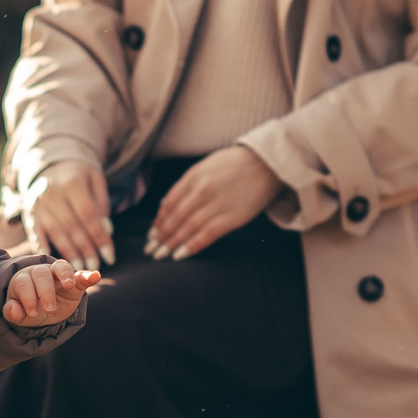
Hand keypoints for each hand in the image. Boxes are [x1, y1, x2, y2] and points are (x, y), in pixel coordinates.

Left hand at [2, 259, 101, 326]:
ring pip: (60, 267)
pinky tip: (95, 276)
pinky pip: (81, 275)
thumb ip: (13, 313)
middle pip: (41, 274)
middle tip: (50, 309)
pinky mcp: (75, 283)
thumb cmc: (27, 310)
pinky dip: (88, 275)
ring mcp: (58, 276)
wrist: (43, 311)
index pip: (23, 283)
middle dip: (45, 291)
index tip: (33, 313)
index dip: (27, 297)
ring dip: (65, 274)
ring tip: (69, 285)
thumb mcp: (19, 315)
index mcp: (23, 279)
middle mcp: (40, 273)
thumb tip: (13, 310)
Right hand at [23, 160, 114, 268]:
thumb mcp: (95, 180)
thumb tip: (106, 231)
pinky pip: (36, 232)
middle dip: (85, 249)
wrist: (50, 162)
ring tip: (79, 267)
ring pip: (55, 232)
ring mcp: (38, 203)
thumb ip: (101, 204)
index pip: (88, 216)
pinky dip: (43, 246)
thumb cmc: (79, 174)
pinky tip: (52, 258)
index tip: (110, 257)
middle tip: (95, 266)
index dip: (99, 237)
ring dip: (68, 253)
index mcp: (72, 183)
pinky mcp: (29, 211)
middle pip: (72, 227)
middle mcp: (51, 192)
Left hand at [147, 146, 281, 259]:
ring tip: (160, 255)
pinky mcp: (232, 217)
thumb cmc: (235, 164)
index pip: (169, 203)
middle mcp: (202, 190)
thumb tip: (166, 204)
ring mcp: (217, 204)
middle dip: (161, 236)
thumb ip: (186, 184)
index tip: (151, 234)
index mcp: (194, 176)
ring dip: (171, 243)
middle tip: (150, 250)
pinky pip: (207, 234)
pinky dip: (192, 245)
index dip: (158, 221)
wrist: (267, 163)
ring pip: (188, 228)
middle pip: (175, 217)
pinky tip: (179, 255)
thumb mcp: (206, 166)